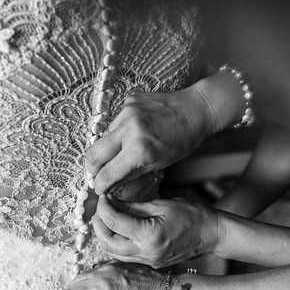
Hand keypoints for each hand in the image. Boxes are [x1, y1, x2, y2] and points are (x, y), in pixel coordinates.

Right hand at [87, 85, 214, 194]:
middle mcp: (130, 130)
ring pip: (103, 137)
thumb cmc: (183, 140)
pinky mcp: (129, 101)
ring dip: (107, 148)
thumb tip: (111, 183)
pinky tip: (132, 133)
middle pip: (94, 154)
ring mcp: (127, 112)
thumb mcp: (160, 163)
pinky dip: (119, 131)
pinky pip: (115, 122)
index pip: (108, 173)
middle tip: (97, 174)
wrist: (197, 109)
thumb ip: (132, 173)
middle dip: (92, 168)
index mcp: (140, 150)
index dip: (100, 184)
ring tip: (119, 153)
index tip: (99, 188)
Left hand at [93, 195, 221, 268]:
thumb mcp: (161, 204)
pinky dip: (116, 243)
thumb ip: (133, 206)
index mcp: (149, 235)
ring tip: (107, 219)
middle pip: (107, 243)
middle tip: (101, 210)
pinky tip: (119, 230)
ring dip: (105, 236)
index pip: (114, 222)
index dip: (104, 208)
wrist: (211, 234)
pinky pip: (125, 256)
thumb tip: (111, 201)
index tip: (103, 198)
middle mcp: (146, 253)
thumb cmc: (191, 215)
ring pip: (113, 253)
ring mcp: (148, 261)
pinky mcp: (150, 264)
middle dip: (99, 225)